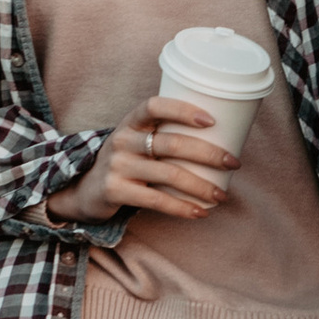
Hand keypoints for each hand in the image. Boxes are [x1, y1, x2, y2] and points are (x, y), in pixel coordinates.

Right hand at [44, 92, 236, 226]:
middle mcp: (123, 139)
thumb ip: (165, 135)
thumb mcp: (138, 140)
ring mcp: (117, 165)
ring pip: (169, 175)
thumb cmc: (127, 161)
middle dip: (208, 154)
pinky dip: (182, 208)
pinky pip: (156, 200)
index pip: (155, 105)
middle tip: (233, 162)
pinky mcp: (115, 191)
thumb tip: (221, 140)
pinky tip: (200, 212)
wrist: (86, 188)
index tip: (211, 121)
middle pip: (171, 143)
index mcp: (131, 121)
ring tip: (222, 195)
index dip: (182, 110)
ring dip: (202, 186)